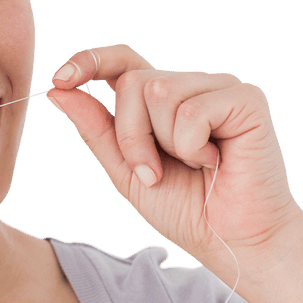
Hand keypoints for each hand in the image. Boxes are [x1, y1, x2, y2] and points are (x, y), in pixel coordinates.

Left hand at [46, 44, 302, 282]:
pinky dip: (192, 146)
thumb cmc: (186, 209)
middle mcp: (189, 86)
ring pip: (158, 90)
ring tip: (190, 166)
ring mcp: (218, 89)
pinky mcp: (245, 100)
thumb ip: (95, 130)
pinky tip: (214, 161)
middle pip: (132, 81)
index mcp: (159, 100)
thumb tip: (57, 90)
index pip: (121, 61)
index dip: (90, 61)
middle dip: (130, 136)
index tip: (60, 80)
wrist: (230, 241)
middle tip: (153, 173)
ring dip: (161, 143)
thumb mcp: (125, 171)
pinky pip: (191, 110)